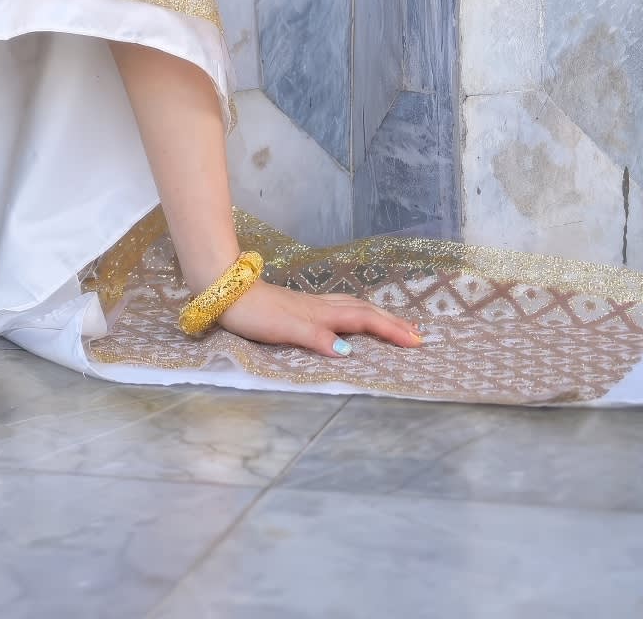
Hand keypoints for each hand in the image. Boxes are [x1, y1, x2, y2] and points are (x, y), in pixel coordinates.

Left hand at [213, 279, 422, 357]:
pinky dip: (357, 313)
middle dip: (392, 323)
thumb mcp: (285, 329)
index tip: (417, 342)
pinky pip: (340, 308)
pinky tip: (352, 318)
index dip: (391, 331)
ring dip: (377, 316)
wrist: (225, 289)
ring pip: (353, 307)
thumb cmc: (254, 313)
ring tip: (395, 324)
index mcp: (322, 313)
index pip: (365, 321)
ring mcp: (311, 304)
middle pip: (365, 311)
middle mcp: (321, 306)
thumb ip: (317, 339)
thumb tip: (348, 352)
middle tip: (418, 334)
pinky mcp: (300, 306)